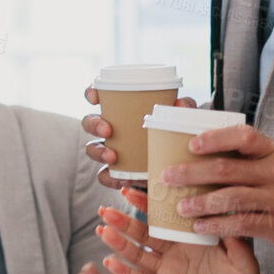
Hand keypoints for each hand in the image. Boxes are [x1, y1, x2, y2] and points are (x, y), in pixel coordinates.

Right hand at [81, 88, 198, 191]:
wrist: (179, 166)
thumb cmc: (173, 133)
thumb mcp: (180, 117)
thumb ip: (184, 106)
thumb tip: (179, 104)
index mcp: (122, 109)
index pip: (99, 96)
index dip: (91, 93)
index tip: (94, 97)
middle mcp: (112, 128)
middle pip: (89, 122)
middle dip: (94, 124)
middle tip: (107, 130)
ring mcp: (111, 150)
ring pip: (92, 148)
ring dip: (98, 151)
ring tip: (112, 157)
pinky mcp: (117, 172)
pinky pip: (104, 176)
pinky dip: (110, 178)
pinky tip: (121, 180)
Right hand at [96, 187, 273, 273]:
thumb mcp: (244, 260)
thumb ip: (235, 239)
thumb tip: (228, 211)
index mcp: (192, 240)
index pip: (165, 218)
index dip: (147, 206)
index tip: (130, 191)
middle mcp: (176, 253)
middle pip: (144, 234)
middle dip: (124, 221)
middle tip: (106, 209)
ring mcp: (167, 273)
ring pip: (138, 255)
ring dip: (119, 243)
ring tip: (102, 229)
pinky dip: (125, 273)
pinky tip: (109, 261)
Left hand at [158, 124, 273, 254]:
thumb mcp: (265, 157)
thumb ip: (232, 144)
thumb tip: (185, 106)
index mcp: (271, 149)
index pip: (244, 137)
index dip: (215, 139)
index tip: (191, 145)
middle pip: (228, 170)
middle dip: (193, 174)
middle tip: (168, 177)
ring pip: (232, 199)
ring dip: (202, 203)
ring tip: (181, 207)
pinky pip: (242, 224)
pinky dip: (218, 225)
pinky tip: (200, 226)